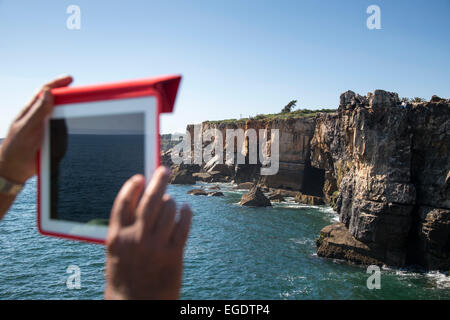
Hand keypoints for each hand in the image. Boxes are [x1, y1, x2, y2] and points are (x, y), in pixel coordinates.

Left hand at [0, 76, 72, 183]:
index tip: (70, 79)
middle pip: (55, 100)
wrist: (15, 170)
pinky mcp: (51, 138)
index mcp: (30, 111)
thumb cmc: (15, 148)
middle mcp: (39, 116)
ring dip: (70, 108)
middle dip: (67, 93)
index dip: (57, 83)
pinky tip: (76, 122)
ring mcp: (46, 127)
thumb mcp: (26, 128)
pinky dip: (70, 123)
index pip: (45, 91)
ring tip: (81, 105)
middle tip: (80, 91)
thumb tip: (48, 93)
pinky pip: (63, 128)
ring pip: (61, 113)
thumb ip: (38, 111)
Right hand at [105, 167, 192, 299]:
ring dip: (172, 202)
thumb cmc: (125, 279)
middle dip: (158, 180)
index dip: (131, 186)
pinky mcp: (174, 254)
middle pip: (150, 200)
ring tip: (173, 202)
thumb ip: (126, 230)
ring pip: (169, 209)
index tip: (139, 177)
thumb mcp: (117, 254)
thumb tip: (142, 203)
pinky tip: (186, 209)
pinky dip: (186, 213)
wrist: (136, 306)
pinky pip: (183, 225)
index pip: (123, 203)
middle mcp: (136, 238)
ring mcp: (155, 246)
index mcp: (116, 237)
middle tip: (164, 170)